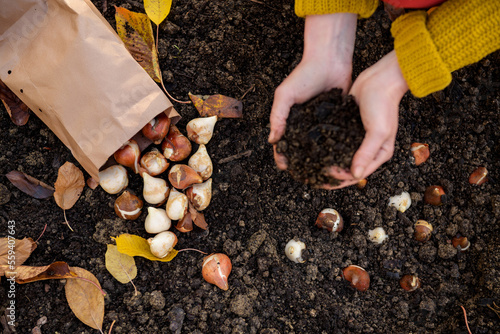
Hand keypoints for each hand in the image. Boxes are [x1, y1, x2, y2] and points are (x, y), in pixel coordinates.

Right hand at [268, 13, 357, 169]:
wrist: (330, 60)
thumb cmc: (304, 74)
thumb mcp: (285, 95)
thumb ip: (278, 116)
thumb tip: (272, 141)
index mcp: (290, 120)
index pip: (283, 143)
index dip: (283, 156)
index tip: (286, 167)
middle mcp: (305, 124)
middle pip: (301, 148)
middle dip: (302, 162)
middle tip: (306, 175)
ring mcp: (321, 123)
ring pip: (319, 146)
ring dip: (320, 158)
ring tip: (324, 171)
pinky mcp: (337, 119)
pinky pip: (335, 137)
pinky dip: (336, 147)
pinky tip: (340, 158)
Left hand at [322, 50, 408, 188]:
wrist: (380, 78)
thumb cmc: (383, 104)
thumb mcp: (378, 131)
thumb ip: (366, 154)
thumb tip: (355, 175)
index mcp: (379, 154)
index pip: (357, 174)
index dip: (340, 180)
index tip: (322, 180)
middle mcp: (368, 149)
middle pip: (347, 168)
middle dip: (331, 175)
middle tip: (312, 178)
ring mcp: (357, 138)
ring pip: (340, 156)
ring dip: (327, 161)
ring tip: (309, 166)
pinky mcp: (348, 127)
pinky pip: (336, 141)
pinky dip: (326, 146)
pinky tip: (312, 148)